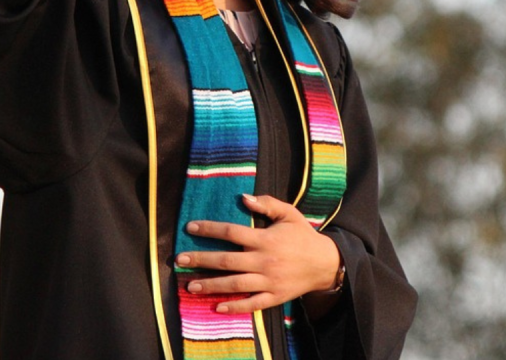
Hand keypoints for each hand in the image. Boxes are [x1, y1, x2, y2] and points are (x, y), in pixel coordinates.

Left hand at [177, 194, 342, 313]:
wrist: (326, 263)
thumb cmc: (303, 236)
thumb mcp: (289, 214)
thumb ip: (267, 204)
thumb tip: (243, 197)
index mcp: (265, 239)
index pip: (231, 232)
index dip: (209, 229)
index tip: (190, 228)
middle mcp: (264, 260)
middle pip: (226, 260)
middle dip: (201, 260)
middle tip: (180, 260)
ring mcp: (268, 280)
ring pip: (234, 284)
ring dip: (211, 285)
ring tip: (191, 286)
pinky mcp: (274, 296)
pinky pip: (251, 304)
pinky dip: (234, 307)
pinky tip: (217, 307)